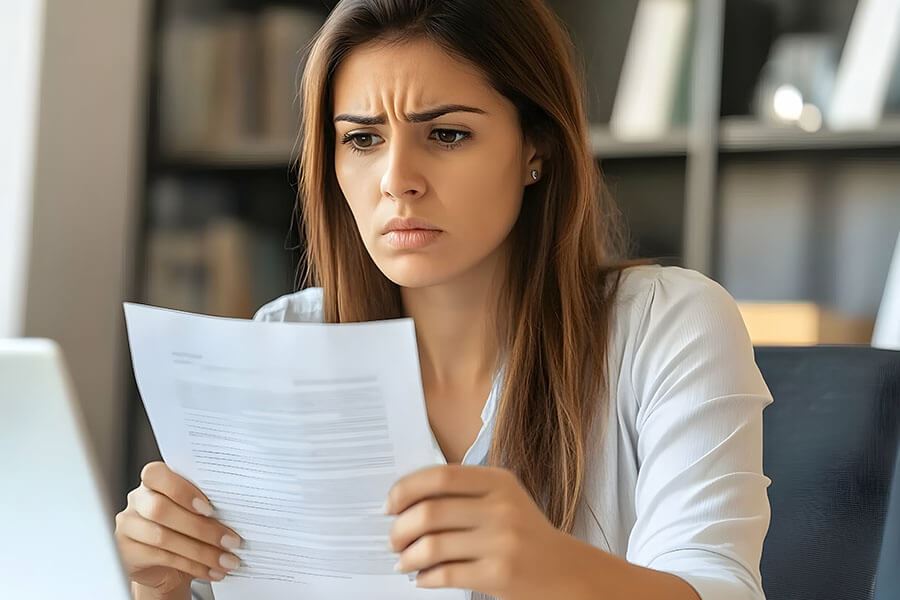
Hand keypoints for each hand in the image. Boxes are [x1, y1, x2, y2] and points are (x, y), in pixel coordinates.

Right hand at [114, 462, 242, 594]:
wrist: (167, 563)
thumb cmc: (186, 527)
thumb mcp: (195, 510)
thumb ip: (206, 503)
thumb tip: (240, 510)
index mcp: (155, 481)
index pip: (157, 474)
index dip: (182, 490)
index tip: (210, 507)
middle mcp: (138, 500)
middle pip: (160, 509)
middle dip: (200, 527)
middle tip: (231, 540)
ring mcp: (129, 526)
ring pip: (162, 537)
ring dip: (202, 551)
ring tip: (227, 560)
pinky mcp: (128, 552)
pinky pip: (162, 558)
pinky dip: (193, 565)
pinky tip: (212, 570)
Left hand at [384, 464, 585, 598]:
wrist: (565, 571)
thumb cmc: (525, 533)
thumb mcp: (503, 500)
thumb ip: (462, 493)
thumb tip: (405, 503)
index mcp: (499, 481)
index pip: (440, 477)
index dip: (406, 489)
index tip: (390, 505)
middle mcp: (502, 508)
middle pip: (430, 512)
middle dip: (400, 529)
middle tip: (393, 540)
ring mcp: (502, 542)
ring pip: (432, 546)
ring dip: (408, 557)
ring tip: (404, 561)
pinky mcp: (499, 575)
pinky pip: (445, 575)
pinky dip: (425, 578)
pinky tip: (423, 578)